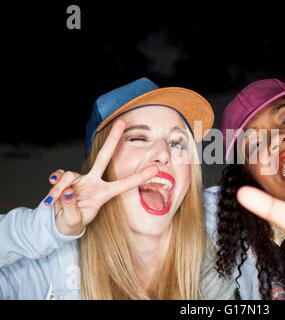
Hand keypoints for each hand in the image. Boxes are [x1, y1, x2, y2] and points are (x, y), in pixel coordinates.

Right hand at [44, 120, 157, 235]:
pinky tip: (51, 197)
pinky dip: (53, 186)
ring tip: (53, 202)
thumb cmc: (73, 221)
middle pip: (104, 157)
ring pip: (71, 175)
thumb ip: (71, 208)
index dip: (139, 177)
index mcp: (103, 194)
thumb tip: (68, 191)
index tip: (156, 169)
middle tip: (122, 121)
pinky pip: (59, 176)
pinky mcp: (65, 179)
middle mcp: (94, 182)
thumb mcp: (74, 221)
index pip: (124, 185)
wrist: (58, 223)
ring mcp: (80, 179)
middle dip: (112, 139)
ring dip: (60, 189)